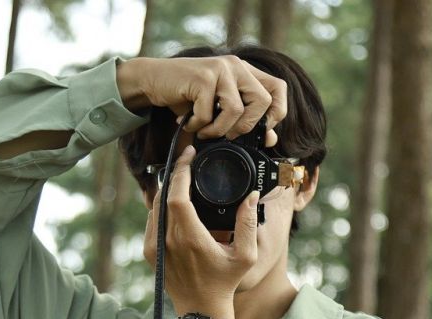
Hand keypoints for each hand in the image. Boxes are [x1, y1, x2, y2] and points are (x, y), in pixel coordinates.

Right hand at [117, 55, 287, 144]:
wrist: (152, 81)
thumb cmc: (186, 97)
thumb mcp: (218, 109)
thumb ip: (243, 120)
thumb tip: (270, 139)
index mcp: (245, 72)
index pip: (279, 88)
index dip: (277, 112)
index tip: (262, 131)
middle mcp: (236, 66)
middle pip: (263, 101)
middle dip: (247, 126)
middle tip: (228, 135)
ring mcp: (220, 69)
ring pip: (236, 110)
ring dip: (218, 129)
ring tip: (203, 131)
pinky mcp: (203, 77)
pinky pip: (209, 112)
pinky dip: (198, 125)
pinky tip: (187, 123)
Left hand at [143, 144, 259, 318]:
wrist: (201, 310)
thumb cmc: (225, 283)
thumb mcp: (246, 255)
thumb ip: (248, 223)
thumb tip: (250, 195)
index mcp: (190, 238)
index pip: (177, 195)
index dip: (181, 171)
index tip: (188, 155)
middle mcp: (168, 241)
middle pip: (164, 196)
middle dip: (175, 174)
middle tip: (187, 160)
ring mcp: (155, 247)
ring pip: (155, 206)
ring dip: (167, 190)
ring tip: (182, 177)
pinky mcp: (149, 253)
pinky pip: (152, 220)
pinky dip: (161, 207)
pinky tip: (173, 200)